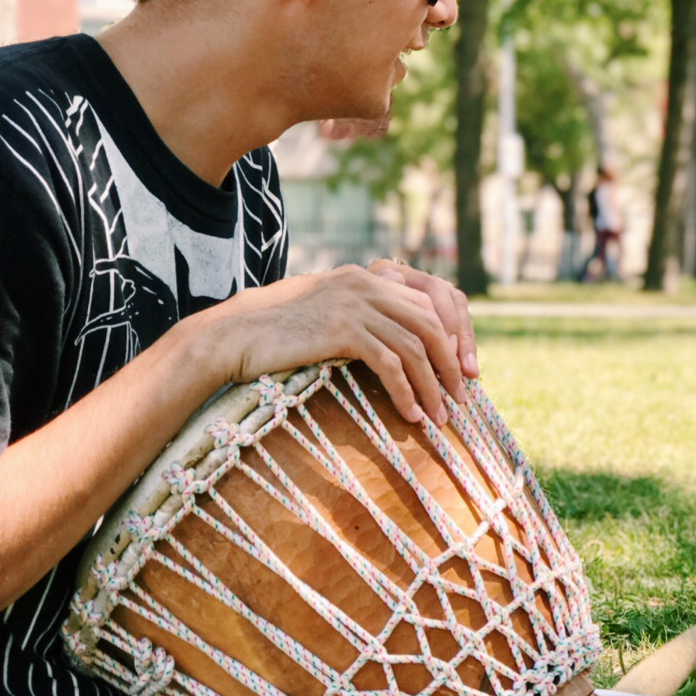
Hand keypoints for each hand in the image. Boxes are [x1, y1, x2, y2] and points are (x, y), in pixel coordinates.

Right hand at [192, 263, 477, 426]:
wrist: (231, 336)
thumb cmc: (278, 335)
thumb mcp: (329, 316)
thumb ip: (367, 320)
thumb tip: (404, 351)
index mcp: (368, 277)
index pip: (432, 300)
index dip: (455, 336)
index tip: (463, 371)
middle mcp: (365, 283)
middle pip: (431, 323)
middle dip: (451, 365)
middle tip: (461, 399)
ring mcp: (353, 304)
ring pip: (415, 346)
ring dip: (432, 386)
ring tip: (439, 418)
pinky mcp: (340, 329)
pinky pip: (389, 363)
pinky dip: (406, 392)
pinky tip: (410, 415)